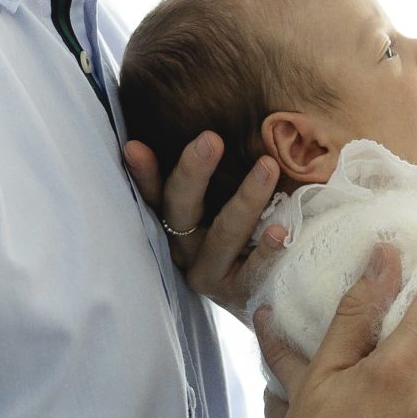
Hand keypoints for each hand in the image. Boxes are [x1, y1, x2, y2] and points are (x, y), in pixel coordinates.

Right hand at [123, 130, 287, 318]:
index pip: (153, 193)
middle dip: (193, 172)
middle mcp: (185, 248)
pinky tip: (281, 231)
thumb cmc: (247, 235)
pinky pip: (254, 270)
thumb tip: (233, 120)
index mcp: (177, 222)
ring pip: (223, 235)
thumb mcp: (227, 204)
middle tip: (211, 139)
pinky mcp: (239, 294)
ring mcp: (210, 274)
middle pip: (182, 208)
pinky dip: (267, 250)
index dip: (143, 173)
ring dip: (245, 199)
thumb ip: (223, 174)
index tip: (135, 147)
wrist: (267, 297)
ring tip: (268, 167)